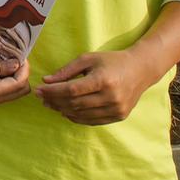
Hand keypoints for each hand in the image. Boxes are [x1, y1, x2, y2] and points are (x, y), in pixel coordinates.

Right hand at [0, 51, 30, 106]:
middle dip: (23, 74)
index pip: (19, 83)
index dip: (24, 69)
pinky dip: (11, 82)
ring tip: (9, 64)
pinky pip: (9, 92)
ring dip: (18, 78)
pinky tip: (3, 70)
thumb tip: (17, 65)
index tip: (21, 57)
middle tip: (16, 60)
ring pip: (17, 92)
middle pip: (22, 90)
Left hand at [34, 50, 153, 124]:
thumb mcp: (88, 59)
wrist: (140, 70)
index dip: (52, 92)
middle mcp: (111, 97)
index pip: (71, 90)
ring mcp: (116, 109)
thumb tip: (46, 81)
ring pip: (82, 114)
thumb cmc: (111, 61)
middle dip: (55, 101)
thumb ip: (67, 70)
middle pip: (75, 104)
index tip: (38, 90)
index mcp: (103, 80)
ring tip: (51, 104)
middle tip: (41, 98)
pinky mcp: (119, 116)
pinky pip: (92, 121)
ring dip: (63, 110)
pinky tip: (66, 111)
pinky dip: (77, 117)